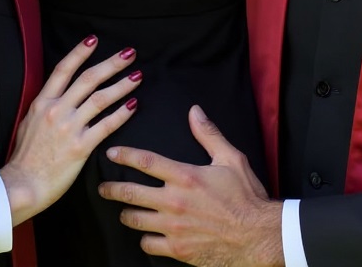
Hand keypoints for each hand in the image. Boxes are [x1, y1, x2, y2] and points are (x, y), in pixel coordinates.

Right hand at [0, 38, 141, 225]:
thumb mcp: (27, 123)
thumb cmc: (24, 157)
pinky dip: (121, 114)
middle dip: (111, 64)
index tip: (94, 39)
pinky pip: (106, 125)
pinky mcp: (80, 146)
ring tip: (137, 77)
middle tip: (129, 54)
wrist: (22, 185)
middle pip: (88, 79)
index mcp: (41, 102)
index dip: (79, 52)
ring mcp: (69, 127)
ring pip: (100, 99)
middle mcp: (56, 110)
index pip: (63, 70)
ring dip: (122, 85)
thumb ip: (44, 108)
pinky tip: (133, 106)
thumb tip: (57, 97)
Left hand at [99, 106, 282, 266]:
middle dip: (112, 189)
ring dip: (126, 214)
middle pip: (130, 193)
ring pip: (134, 219)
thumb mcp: (231, 159)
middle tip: (103, 188)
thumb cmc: (247, 197)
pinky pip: (148, 244)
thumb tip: (194, 112)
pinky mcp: (177, 249)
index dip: (124, 155)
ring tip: (124, 211)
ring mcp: (173, 227)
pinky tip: (147, 234)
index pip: (145, 161)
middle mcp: (174, 201)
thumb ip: (209, 135)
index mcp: (185, 176)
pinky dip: (145, 238)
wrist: (258, 236)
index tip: (111, 153)